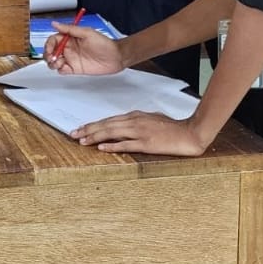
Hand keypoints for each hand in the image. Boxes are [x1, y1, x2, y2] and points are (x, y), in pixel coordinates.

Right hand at [44, 22, 124, 74]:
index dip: (49, 44)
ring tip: (57, 63)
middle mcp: (69, 48)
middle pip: (52, 51)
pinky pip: (63, 70)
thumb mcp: (87, 33)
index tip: (50, 49)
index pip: (54, 40)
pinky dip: (60, 70)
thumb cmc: (104, 44)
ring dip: (52, 63)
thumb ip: (70, 29)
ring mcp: (71, 59)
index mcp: (70, 38)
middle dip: (48, 55)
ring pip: (55, 61)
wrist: (115, 57)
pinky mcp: (75, 69)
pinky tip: (65, 68)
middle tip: (51, 58)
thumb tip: (55, 24)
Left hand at [71, 111, 207, 155]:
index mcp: (135, 116)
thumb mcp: (152, 119)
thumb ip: (137, 121)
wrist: (189, 133)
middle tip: (74, 134)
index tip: (81, 128)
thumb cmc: (172, 128)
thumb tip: (124, 125)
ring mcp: (140, 132)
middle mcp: (135, 121)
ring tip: (82, 140)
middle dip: (88, 129)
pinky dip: (112, 146)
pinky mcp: (146, 143)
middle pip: (107, 125)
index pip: (109, 120)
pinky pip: (126, 144)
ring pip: (112, 133)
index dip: (94, 124)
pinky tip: (102, 147)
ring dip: (95, 136)